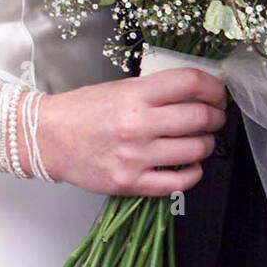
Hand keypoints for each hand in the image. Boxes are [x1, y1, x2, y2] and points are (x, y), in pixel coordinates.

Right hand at [37, 66, 227, 195]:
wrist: (49, 138)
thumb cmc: (83, 111)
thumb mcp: (120, 88)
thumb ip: (155, 92)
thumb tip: (195, 94)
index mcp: (135, 94)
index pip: (190, 83)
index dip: (213, 87)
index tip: (217, 93)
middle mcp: (138, 124)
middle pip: (199, 117)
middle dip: (216, 117)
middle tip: (215, 117)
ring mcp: (135, 156)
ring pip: (194, 150)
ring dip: (207, 144)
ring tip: (202, 140)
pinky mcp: (130, 183)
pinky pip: (177, 183)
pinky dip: (193, 173)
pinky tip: (190, 165)